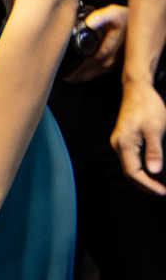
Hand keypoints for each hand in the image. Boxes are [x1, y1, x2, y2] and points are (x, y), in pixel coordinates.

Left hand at [64, 4, 127, 82]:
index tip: (68, 75)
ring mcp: (117, 61)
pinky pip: (103, 70)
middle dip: (79, 76)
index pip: (91, 63)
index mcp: (110, 49)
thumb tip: (89, 22)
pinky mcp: (118, 61)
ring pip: (98, 72)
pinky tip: (86, 72)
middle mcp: (113, 59)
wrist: (139, 24)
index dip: (79, 69)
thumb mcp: (113, 13)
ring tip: (73, 77)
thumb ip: (101, 17)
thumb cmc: (124, 18)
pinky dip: (93, 72)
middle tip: (67, 79)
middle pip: (93, 71)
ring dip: (86, 76)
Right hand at [111, 79, 165, 194]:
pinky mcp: (124, 139)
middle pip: (129, 173)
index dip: (149, 185)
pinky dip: (142, 169)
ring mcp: (120, 141)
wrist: (137, 88)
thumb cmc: (147, 106)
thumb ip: (154, 150)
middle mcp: (118, 144)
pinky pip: (131, 160)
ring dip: (144, 178)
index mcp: (124, 143)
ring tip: (161, 185)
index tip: (165, 192)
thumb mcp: (156, 128)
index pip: (133, 173)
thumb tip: (154, 171)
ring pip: (130, 167)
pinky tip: (154, 172)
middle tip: (164, 192)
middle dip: (146, 185)